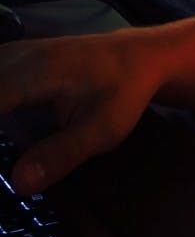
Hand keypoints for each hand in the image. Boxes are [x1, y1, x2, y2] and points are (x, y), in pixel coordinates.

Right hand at [0, 31, 160, 194]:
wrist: (139, 56)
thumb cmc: (124, 90)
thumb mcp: (103, 129)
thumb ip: (60, 155)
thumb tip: (18, 183)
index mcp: (36, 72)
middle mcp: (19, 56)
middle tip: (2, 155)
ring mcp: (14, 53)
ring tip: (2, 149)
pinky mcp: (13, 58)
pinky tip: (2, 132)